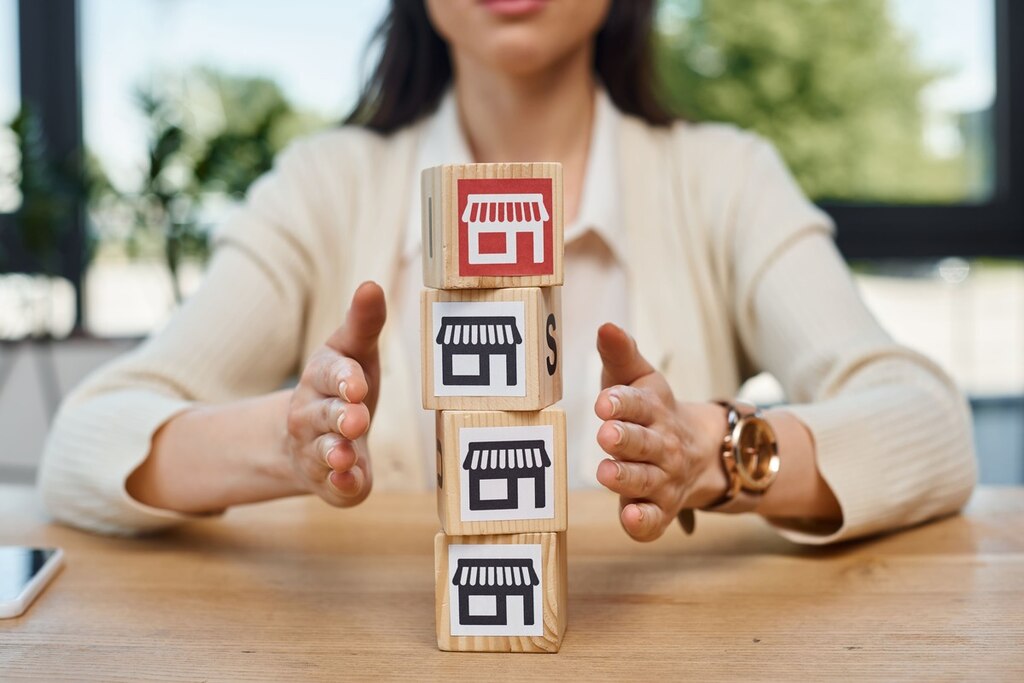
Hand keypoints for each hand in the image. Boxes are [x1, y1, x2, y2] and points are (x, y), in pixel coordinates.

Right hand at [285, 281, 385, 506]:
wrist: (311, 438)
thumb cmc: (345, 384)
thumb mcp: (353, 352)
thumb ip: (364, 323)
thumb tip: (371, 285)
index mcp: (322, 377)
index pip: (331, 373)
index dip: (343, 379)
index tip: (357, 384)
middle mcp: (312, 413)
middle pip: (325, 415)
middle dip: (340, 417)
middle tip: (358, 420)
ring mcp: (317, 449)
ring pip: (324, 452)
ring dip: (335, 453)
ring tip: (345, 454)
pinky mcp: (330, 481)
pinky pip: (335, 486)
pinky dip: (342, 485)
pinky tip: (351, 482)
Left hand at [593, 323, 728, 540]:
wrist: (701, 451)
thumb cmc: (651, 411)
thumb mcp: (640, 379)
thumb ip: (621, 355)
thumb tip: (605, 326)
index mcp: (654, 409)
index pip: (639, 403)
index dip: (622, 402)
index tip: (604, 401)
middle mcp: (662, 445)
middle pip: (644, 442)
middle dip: (626, 438)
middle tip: (606, 434)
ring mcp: (664, 479)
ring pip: (646, 480)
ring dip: (627, 477)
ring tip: (606, 472)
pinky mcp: (660, 509)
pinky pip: (653, 519)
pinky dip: (642, 521)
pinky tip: (628, 517)